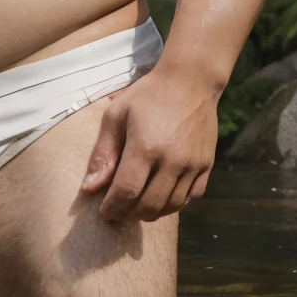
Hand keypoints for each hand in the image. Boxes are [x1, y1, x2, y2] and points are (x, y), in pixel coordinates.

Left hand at [80, 66, 219, 222]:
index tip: (104, 213)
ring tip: (136, 208)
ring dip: (150, 213)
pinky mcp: (207, 165)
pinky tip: (160, 199)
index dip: (112, 208)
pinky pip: (191, 197)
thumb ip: (103, 154)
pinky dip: (174, 205)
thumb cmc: (147, 96)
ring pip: (171, 206)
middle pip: (149, 205)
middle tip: (117, 213)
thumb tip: (90, 188)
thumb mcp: (116, 115)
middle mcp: (172, 160)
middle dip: (128, 214)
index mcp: (146, 147)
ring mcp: (193, 165)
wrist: (191, 82)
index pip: (126, 192)